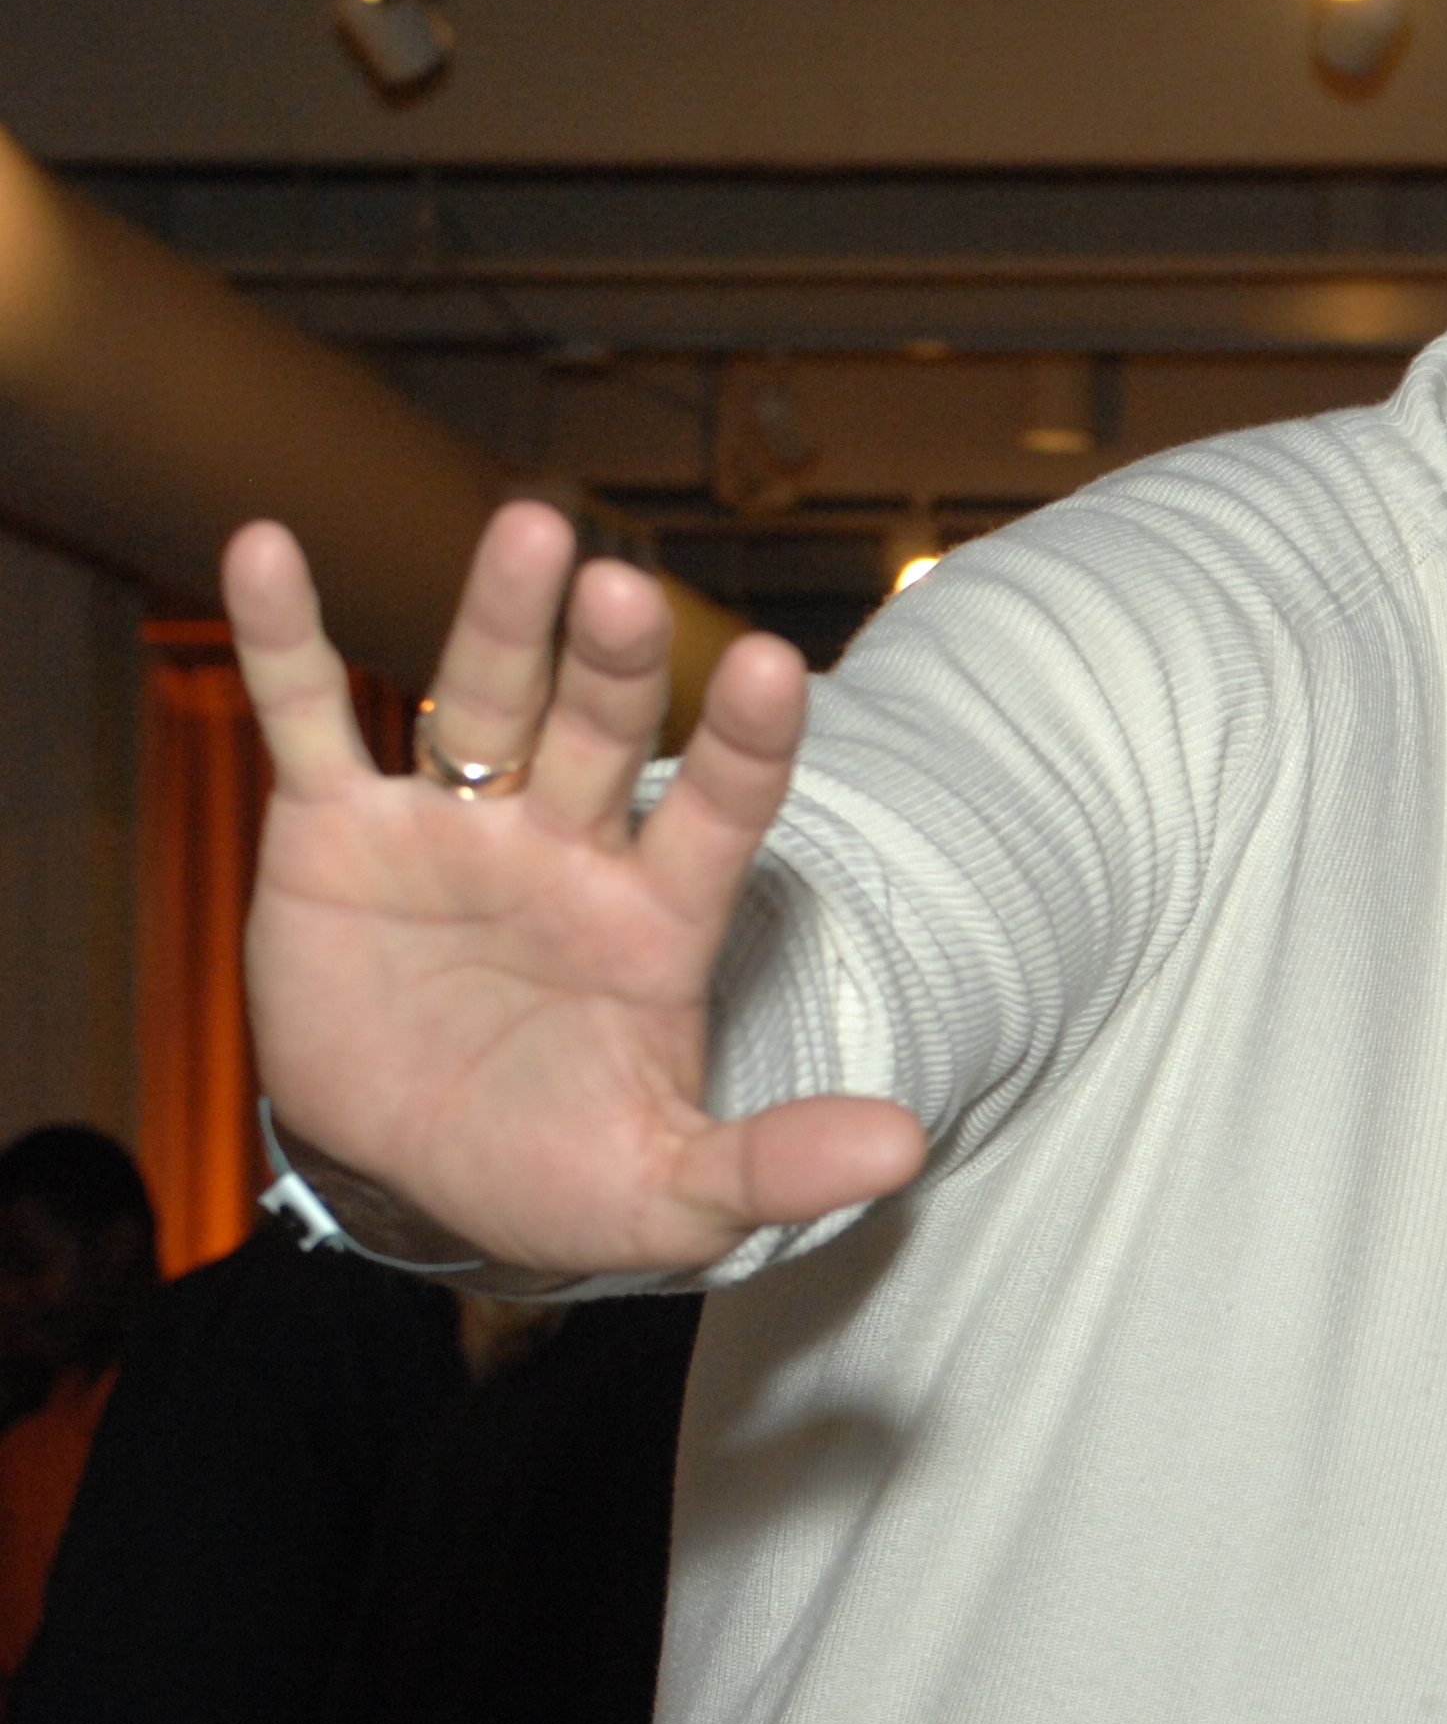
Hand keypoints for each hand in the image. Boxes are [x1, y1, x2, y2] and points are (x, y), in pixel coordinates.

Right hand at [230, 503, 926, 1275]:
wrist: (410, 1180)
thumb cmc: (556, 1171)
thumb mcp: (669, 1194)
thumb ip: (774, 1164)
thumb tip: (904, 1146)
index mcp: (657, 919)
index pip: (723, 815)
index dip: (750, 747)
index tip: (777, 671)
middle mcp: (567, 848)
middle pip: (604, 734)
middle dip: (618, 666)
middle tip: (627, 590)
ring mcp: (454, 828)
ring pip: (481, 703)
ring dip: (502, 620)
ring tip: (531, 529)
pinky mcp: (335, 833)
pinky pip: (309, 722)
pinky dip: (284, 640)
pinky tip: (266, 549)